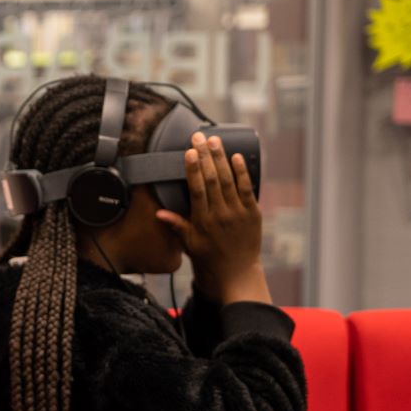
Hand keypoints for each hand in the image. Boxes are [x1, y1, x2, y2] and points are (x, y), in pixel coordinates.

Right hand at [156, 133, 270, 304]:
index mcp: (202, 221)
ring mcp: (238, 213)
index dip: (193, 169)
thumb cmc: (209, 258)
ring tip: (215, 141)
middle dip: (206, 156)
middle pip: (212, 179)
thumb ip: (176, 224)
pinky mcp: (253, 213)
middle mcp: (220, 214)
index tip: (189, 152)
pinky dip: (242, 172)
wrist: (236, 273)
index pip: (197, 189)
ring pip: (229, 180)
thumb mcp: (188, 243)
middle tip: (200, 138)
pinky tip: (236, 157)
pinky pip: (247, 188)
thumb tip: (158, 212)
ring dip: (222, 158)